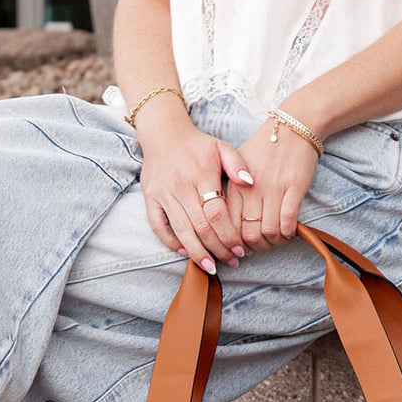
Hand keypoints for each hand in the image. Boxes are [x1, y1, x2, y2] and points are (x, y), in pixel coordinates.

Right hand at [136, 110, 254, 272]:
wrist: (163, 134)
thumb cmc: (197, 145)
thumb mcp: (221, 147)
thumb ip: (237, 164)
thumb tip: (251, 183)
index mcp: (202, 175)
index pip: (217, 213)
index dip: (229, 235)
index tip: (240, 249)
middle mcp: (181, 186)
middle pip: (201, 227)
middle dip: (218, 248)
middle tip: (231, 262)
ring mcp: (164, 194)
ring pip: (182, 231)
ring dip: (197, 253)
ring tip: (211, 267)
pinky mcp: (151, 199)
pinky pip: (158, 226)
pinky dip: (171, 242)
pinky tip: (186, 253)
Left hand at [224, 115, 321, 253]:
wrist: (292, 126)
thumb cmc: (264, 147)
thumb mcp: (237, 165)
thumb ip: (231, 190)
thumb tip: (226, 220)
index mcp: (235, 186)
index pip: (228, 225)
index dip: (235, 243)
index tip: (242, 247)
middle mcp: (251, 189)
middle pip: (248, 234)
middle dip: (255, 248)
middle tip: (261, 247)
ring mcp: (273, 189)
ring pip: (268, 232)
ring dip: (273, 243)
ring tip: (276, 240)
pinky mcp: (294, 188)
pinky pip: (288, 221)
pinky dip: (288, 233)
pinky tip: (289, 232)